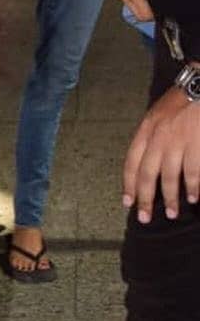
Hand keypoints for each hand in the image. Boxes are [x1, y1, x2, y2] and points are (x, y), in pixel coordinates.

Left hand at [123, 79, 199, 221]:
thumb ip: (150, 138)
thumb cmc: (180, 103)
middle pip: (146, 173)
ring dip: (169, 198)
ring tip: (170, 213)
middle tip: (144, 217)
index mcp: (145, 130)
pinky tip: (192, 198)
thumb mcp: (156, 116)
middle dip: (144, 198)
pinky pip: (192, 171)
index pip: (131, 161)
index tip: (127, 202)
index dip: (128, 184)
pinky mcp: (196, 143)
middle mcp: (157, 137)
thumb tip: (144, 163)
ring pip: (169, 176)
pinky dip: (192, 187)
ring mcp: (177, 141)